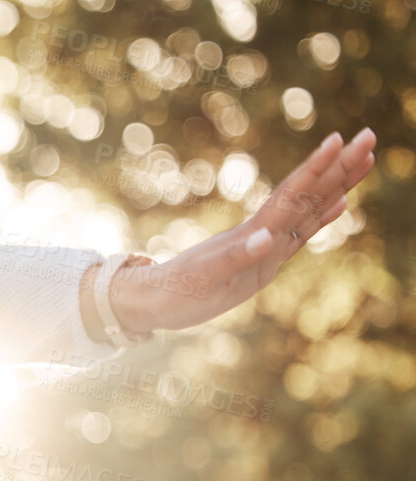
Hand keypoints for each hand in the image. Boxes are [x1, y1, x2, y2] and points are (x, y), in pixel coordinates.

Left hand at [111, 127, 375, 333]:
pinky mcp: (263, 262)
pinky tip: (339, 205)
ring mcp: (265, 246)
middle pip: (308, 193)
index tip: (338, 139)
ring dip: (337, 184)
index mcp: (251, 235)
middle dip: (339, 166)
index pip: (291, 195)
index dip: (315, 170)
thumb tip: (266, 237)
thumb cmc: (174, 292)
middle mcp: (262, 235)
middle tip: (370, 135)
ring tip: (364, 158)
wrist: (153, 302)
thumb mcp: (202, 279)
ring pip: (309, 208)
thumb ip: (234, 259)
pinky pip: (300, 233)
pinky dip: (322, 217)